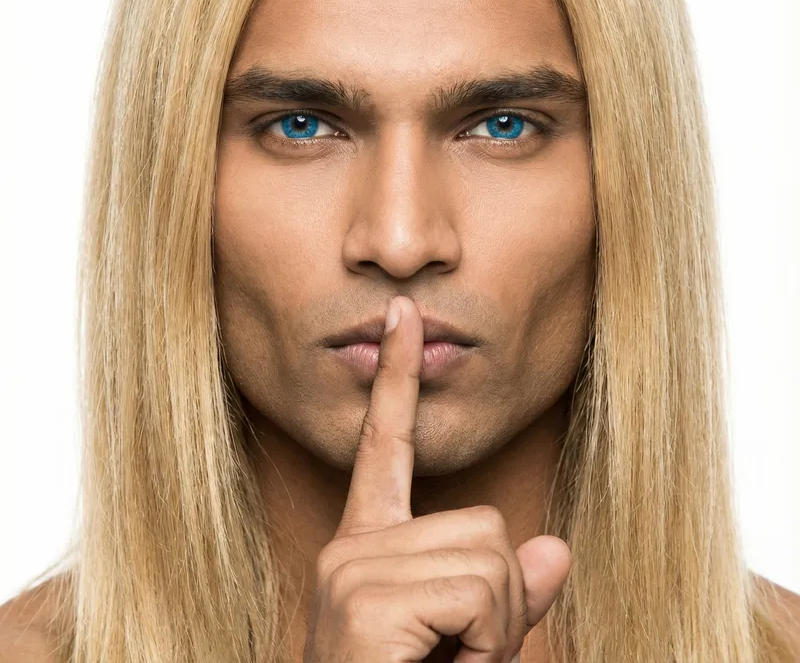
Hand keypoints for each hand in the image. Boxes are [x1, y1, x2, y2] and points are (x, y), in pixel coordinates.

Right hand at [303, 296, 570, 662]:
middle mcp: (352, 548)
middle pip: (488, 526)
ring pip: (493, 559)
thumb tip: (554, 550)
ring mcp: (353, 571)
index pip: (386, 446)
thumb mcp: (467, 646)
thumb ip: (508, 597)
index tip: (403, 318)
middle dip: (498, 605)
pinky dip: (484, 648)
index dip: (397, 379)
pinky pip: (479, 594)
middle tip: (451, 657)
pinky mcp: (363, 600)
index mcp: (369, 548)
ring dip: (493, 631)